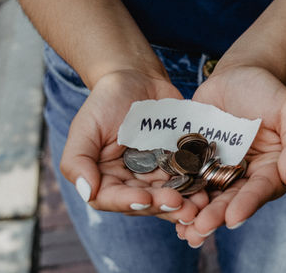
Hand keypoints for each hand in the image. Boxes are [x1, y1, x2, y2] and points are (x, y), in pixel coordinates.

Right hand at [60, 70, 208, 223]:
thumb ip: (77, 160)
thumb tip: (87, 192)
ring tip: (199, 205)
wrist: (137, 78)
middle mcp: (130, 182)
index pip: (112, 198)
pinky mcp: (177, 165)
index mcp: (105, 178)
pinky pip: (188, 180)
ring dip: (184, 204)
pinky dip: (197, 187)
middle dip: (162, 206)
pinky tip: (208, 190)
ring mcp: (156, 175)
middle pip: (145, 203)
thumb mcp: (85, 126)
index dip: (128, 202)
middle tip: (180, 205)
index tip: (145, 199)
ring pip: (169, 197)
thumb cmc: (106, 101)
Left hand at [176, 66, 285, 246]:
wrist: (236, 75)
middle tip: (200, 229)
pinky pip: (188, 179)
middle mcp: (246, 176)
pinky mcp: (198, 162)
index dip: (248, 204)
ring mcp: (220, 170)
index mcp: (272, 169)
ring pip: (209, 196)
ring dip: (196, 214)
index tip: (233, 218)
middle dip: (216, 216)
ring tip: (183, 230)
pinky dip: (179, 194)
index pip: (261, 190)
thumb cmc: (267, 91)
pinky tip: (167, 207)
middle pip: (232, 199)